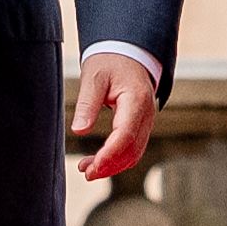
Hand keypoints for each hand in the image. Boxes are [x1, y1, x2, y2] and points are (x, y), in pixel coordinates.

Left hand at [71, 51, 160, 179]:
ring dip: (113, 166)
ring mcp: (147, 121)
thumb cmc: (110, 61)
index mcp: (136, 100)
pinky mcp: (141, 125)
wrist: (128, 53)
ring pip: (134, 153)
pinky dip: (118, 159)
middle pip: (132, 149)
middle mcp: (147, 114)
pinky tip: (99, 162)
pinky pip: (133, 148)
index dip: (109, 154)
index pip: (125, 134)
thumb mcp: (93, 76)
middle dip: (110, 165)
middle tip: (85, 172)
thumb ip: (87, 103)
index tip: (92, 166)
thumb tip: (79, 130)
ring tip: (87, 170)